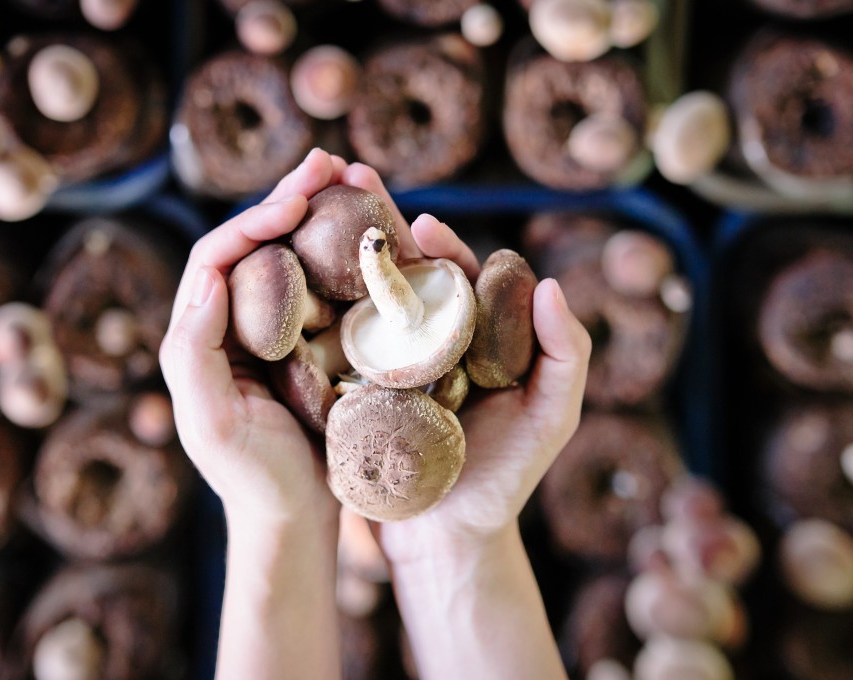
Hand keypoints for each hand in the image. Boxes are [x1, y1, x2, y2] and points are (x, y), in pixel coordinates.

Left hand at [160, 148, 349, 527]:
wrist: (298, 520)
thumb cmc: (254, 480)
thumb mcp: (213, 424)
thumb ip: (193, 352)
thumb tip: (208, 275)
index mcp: (199, 336)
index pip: (218, 257)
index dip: (253, 221)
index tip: (297, 202)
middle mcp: (233, 325)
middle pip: (255, 243)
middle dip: (288, 198)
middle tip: (328, 161)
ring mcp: (274, 333)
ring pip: (291, 256)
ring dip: (318, 213)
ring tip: (352, 175)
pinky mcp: (311, 345)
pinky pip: (325, 286)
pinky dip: (344, 253)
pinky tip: (372, 230)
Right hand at [336, 180, 591, 562]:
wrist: (446, 541)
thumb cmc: (505, 480)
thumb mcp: (551, 419)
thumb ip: (564, 355)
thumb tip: (551, 284)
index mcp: (474, 340)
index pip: (459, 278)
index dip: (444, 246)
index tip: (424, 223)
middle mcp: (428, 344)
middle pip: (404, 275)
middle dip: (380, 228)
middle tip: (353, 183)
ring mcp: (385, 366)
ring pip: (363, 299)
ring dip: (337, 254)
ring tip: (311, 210)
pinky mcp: (351, 391)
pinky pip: (333, 344)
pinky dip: (313, 308)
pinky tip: (288, 274)